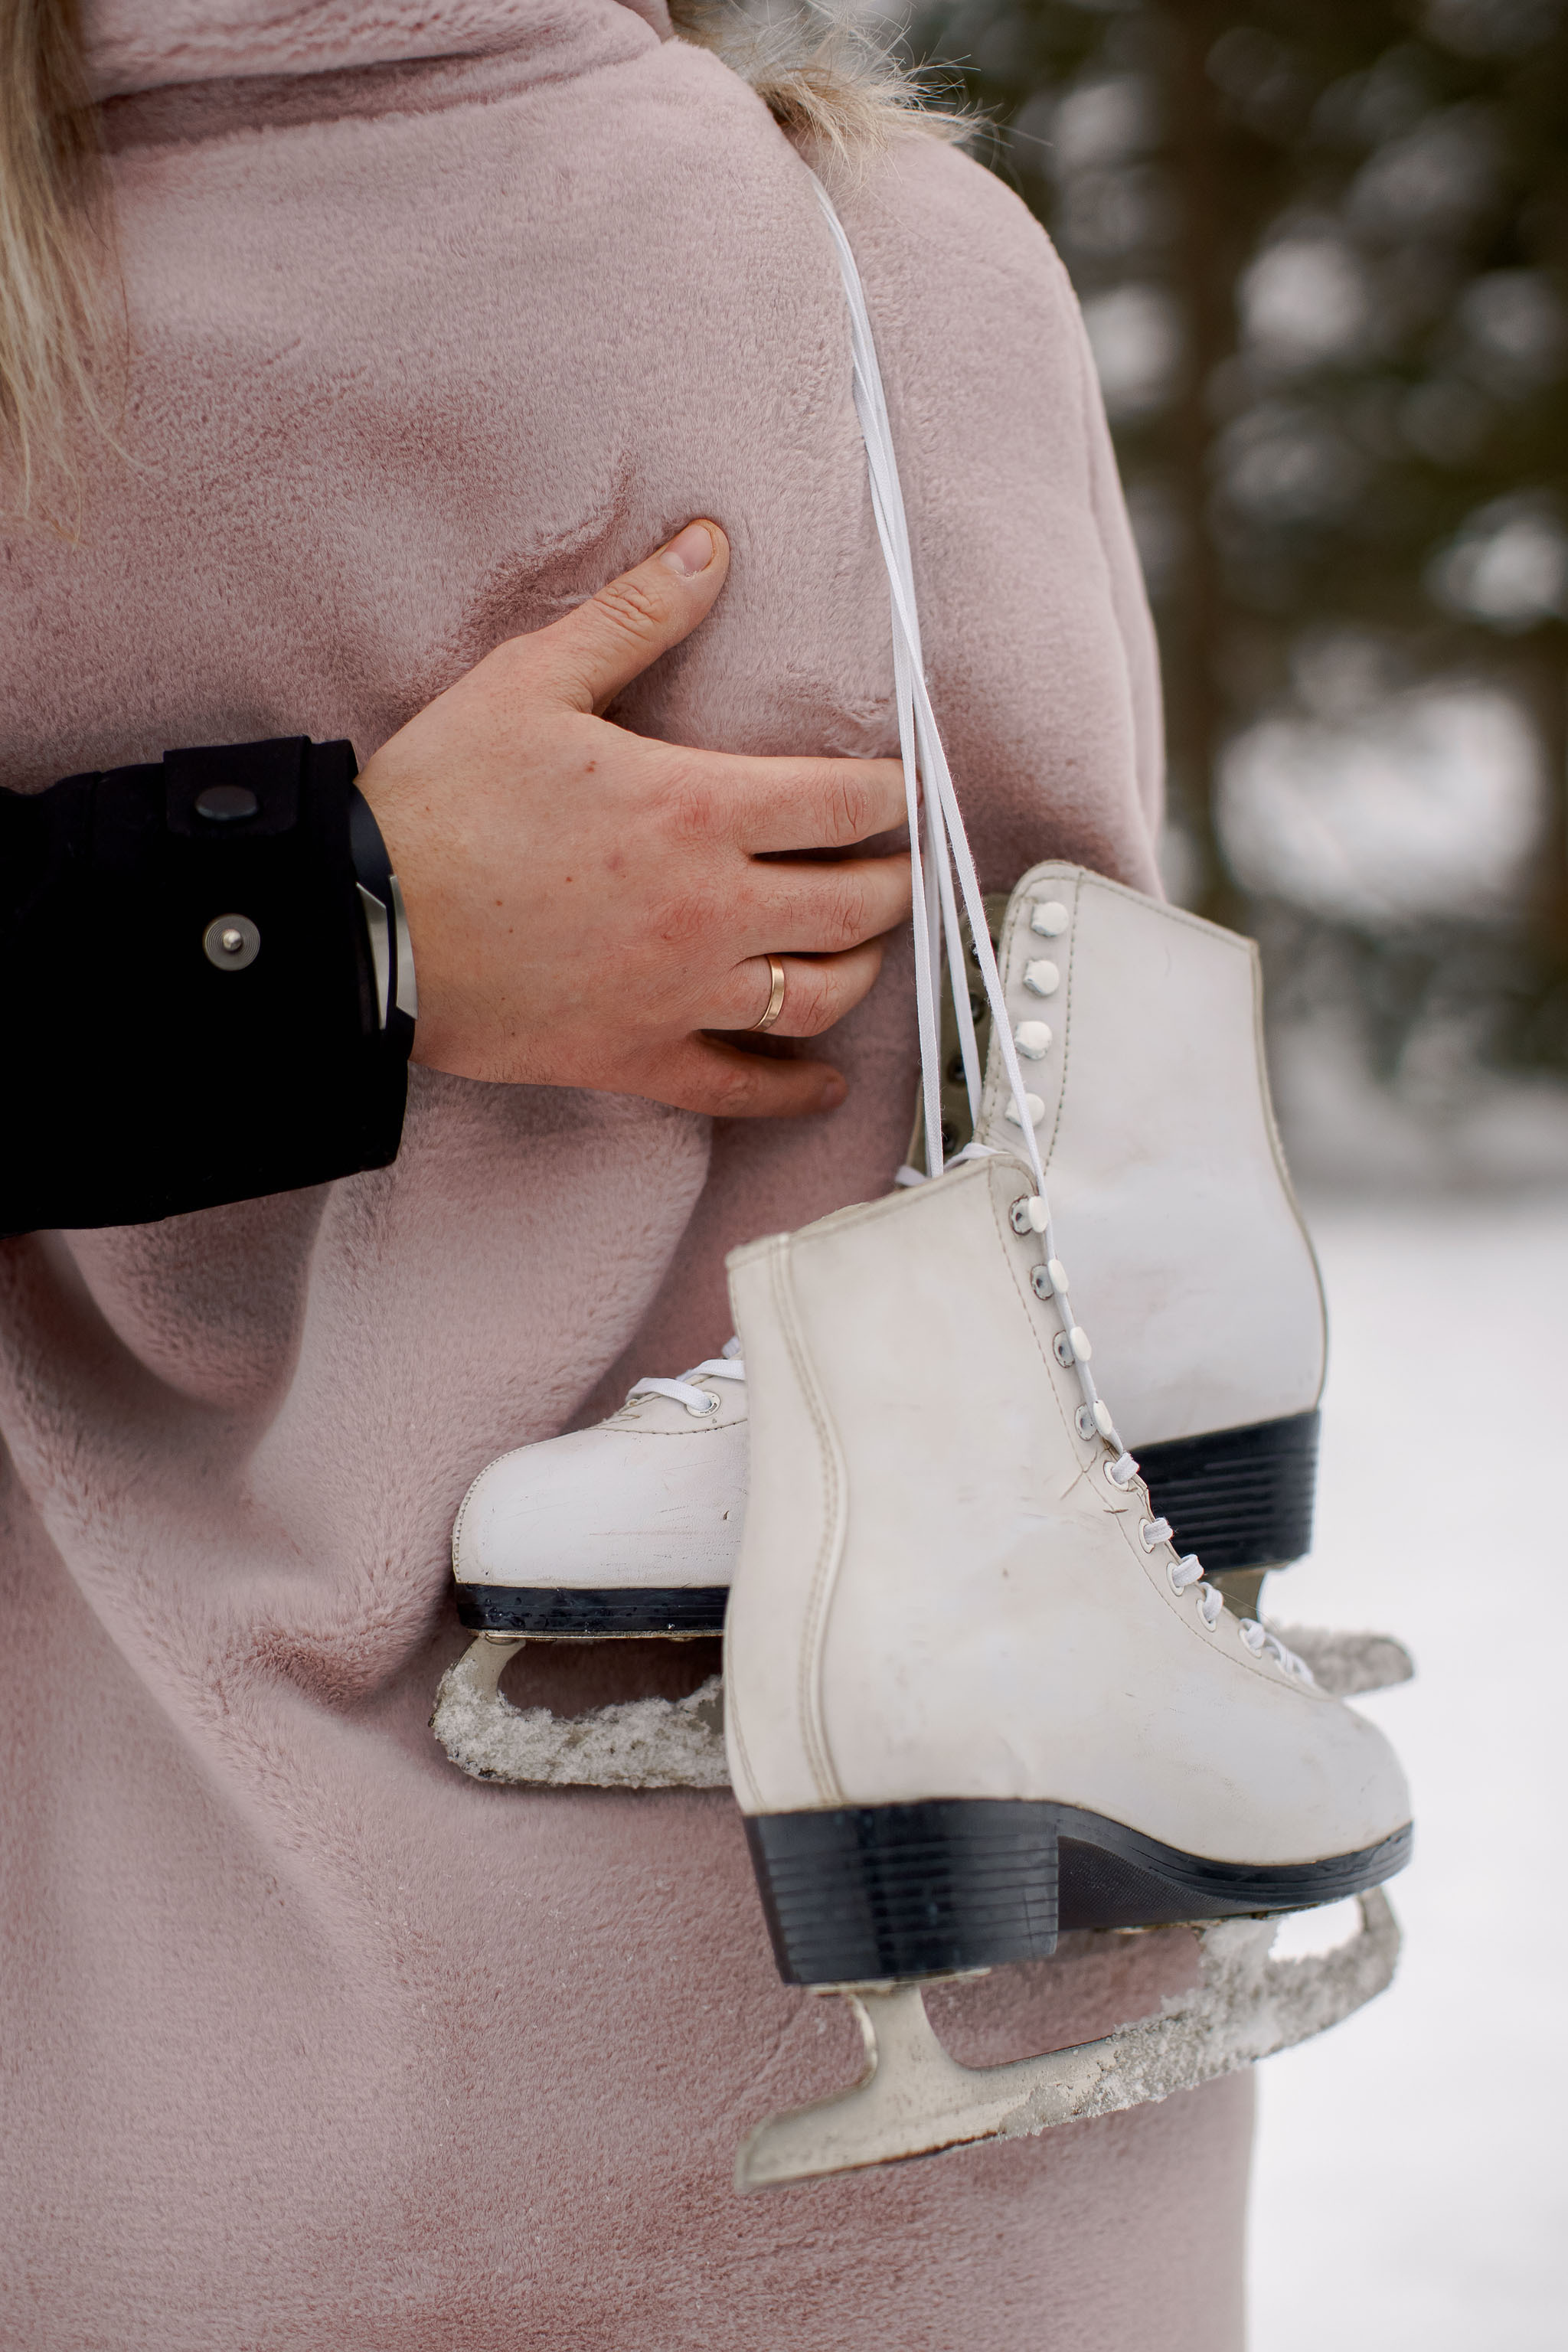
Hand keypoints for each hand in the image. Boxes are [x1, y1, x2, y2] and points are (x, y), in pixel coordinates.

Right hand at [357, 522, 909, 1117]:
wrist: (361, 922)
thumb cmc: (442, 798)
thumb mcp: (534, 679)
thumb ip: (636, 615)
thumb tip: (710, 546)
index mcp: (700, 809)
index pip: (845, 803)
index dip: (889, 793)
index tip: (893, 789)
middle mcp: (712, 909)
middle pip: (856, 905)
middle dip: (892, 881)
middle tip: (894, 865)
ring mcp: (681, 993)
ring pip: (819, 996)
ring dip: (861, 969)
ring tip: (863, 947)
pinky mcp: (638, 1056)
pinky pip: (741, 1089)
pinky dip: (794, 1092)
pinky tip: (824, 1085)